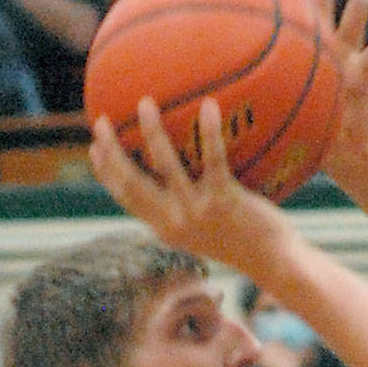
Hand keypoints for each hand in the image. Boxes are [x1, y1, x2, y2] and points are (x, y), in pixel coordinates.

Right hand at [89, 96, 287, 278]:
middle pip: (132, 183)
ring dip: (151, 132)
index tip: (94, 149)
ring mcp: (198, 212)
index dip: (106, 173)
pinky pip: (213, 159)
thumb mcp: (206, 231)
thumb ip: (187, 209)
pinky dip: (209, 131)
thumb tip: (181, 177)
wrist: (273, 263)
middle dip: (112, 151)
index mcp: (167, 229)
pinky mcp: (224, 202)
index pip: (127, 199)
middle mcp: (175, 222)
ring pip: (165, 166)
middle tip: (101, 121)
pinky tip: (208, 105)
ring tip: (144, 103)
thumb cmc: (243, 242)